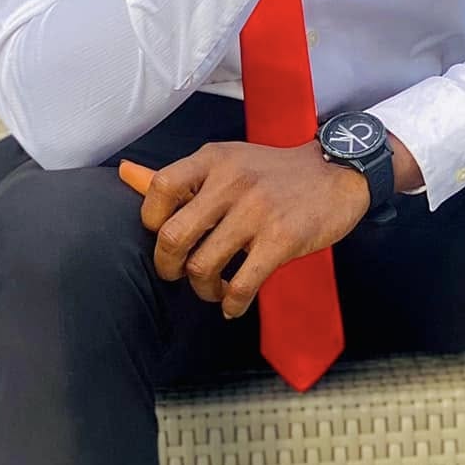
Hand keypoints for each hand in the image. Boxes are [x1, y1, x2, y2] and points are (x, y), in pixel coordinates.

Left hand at [128, 140, 369, 318]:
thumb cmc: (275, 173)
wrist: (337, 173)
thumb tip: (126, 174)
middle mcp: (231, 182)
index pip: (160, 188)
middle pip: (173, 236)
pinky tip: (234, 304)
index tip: (164, 237)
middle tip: (177, 274)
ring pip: (203, 265)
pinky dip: (232, 303)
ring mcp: (257, 211)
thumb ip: (181, 177)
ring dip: (203, 288)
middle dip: (168, 267)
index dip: (151, 221)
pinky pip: (242, 284)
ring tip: (213, 289)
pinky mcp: (281, 239)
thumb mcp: (227, 162)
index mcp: (213, 160)